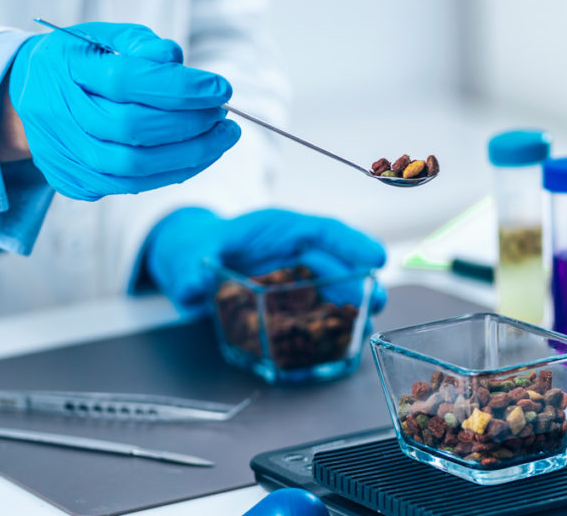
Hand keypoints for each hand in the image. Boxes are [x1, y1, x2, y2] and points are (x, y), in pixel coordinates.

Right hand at [7, 22, 239, 200]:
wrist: (29, 99)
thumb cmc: (81, 65)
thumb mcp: (106, 39)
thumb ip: (142, 46)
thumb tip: (178, 63)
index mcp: (64, 68)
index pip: (126, 81)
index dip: (179, 88)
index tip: (221, 89)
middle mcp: (57, 115)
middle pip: (132, 128)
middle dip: (190, 124)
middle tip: (223, 116)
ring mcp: (64, 153)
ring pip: (135, 166)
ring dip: (190, 155)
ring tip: (221, 137)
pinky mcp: (75, 181)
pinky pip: (132, 185)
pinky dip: (172, 172)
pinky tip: (197, 155)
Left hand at [145, 208, 387, 314]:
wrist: (190, 261)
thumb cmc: (196, 246)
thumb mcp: (188, 252)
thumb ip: (189, 267)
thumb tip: (189, 287)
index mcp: (278, 229)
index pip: (322, 230)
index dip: (352, 242)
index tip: (376, 257)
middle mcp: (292, 252)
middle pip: (334, 263)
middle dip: (358, 282)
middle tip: (377, 301)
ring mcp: (293, 278)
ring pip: (330, 289)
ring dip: (350, 306)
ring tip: (366, 325)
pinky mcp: (287, 302)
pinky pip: (314, 310)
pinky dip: (329, 323)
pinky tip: (341, 338)